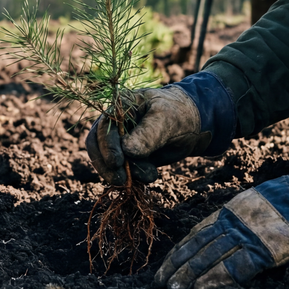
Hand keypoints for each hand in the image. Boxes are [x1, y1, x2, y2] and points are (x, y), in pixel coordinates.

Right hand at [85, 72, 235, 185]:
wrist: (191, 125)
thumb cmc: (177, 113)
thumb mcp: (165, 119)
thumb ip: (147, 134)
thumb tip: (127, 150)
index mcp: (118, 108)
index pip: (102, 129)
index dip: (107, 146)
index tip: (117, 162)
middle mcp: (113, 126)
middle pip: (97, 148)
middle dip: (108, 166)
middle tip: (122, 180)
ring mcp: (118, 143)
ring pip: (108, 163)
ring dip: (124, 174)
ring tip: (150, 175)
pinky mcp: (127, 159)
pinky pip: (122, 171)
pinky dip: (132, 178)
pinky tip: (149, 176)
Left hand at [154, 137, 288, 288]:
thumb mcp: (261, 205)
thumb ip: (244, 220)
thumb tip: (228, 237)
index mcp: (234, 209)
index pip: (199, 232)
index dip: (181, 250)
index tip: (165, 265)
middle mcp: (237, 220)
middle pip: (199, 244)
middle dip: (178, 265)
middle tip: (160, 283)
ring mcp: (251, 233)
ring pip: (212, 255)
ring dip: (190, 273)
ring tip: (173, 288)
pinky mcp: (268, 248)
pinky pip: (238, 266)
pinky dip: (218, 277)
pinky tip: (202, 288)